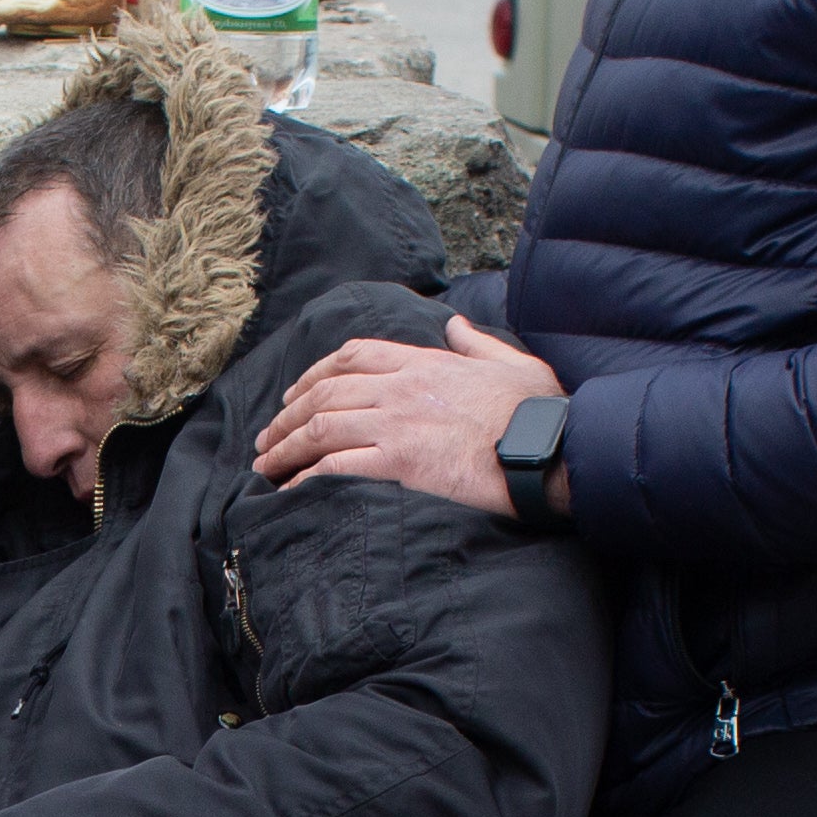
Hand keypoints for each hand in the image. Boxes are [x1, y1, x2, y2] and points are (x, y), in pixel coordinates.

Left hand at [254, 315, 562, 514]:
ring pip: (320, 428)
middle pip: (325, 393)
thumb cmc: (537, 414)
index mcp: (424, 361)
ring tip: (267, 468)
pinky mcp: (399, 462)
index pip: (354, 355)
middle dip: (286, 416)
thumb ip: (476, 343)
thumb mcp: (511, 363)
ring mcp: (397, 423)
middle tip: (266, 440)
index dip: (314, 373)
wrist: (550, 451)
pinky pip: (335, 466)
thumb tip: (455, 325)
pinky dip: (306, 477)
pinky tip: (292, 490)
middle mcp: (402, 387)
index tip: (294, 393)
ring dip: (285, 448)